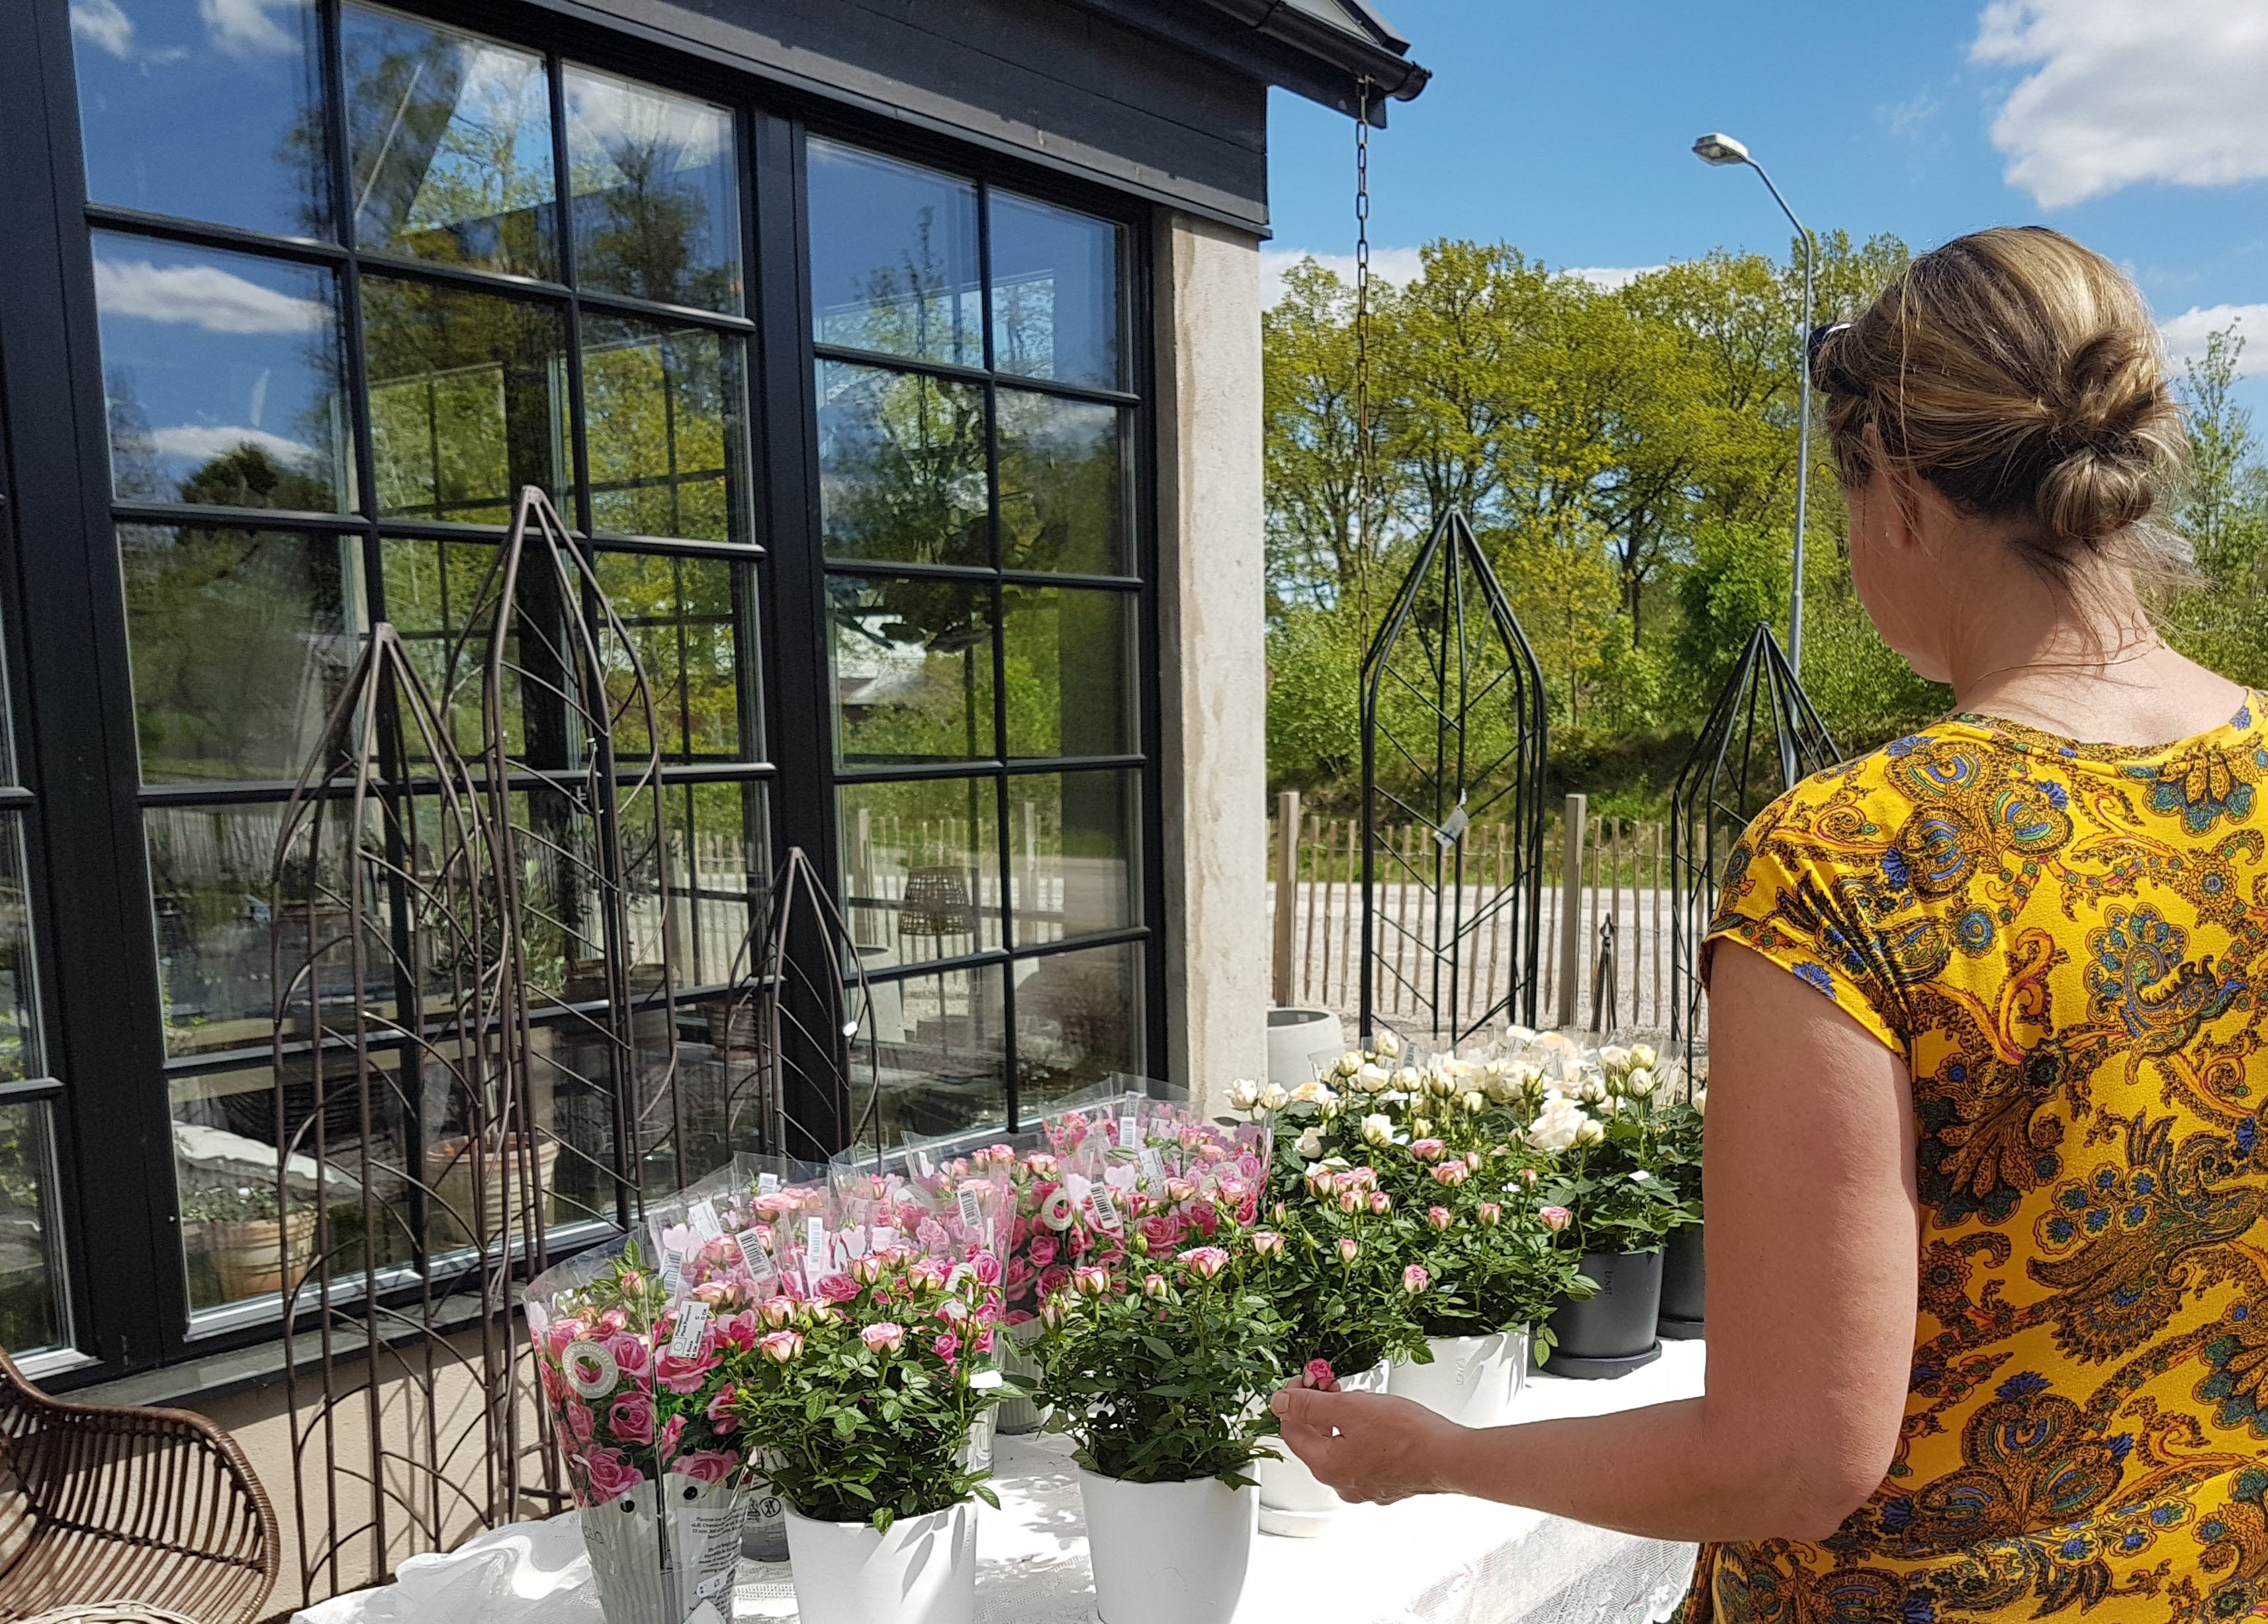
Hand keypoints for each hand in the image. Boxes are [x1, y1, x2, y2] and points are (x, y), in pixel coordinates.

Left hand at [1269, 1382, 1460, 1503]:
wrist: (1450, 1457)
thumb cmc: (1407, 1436)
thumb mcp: (1349, 1408)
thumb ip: (1309, 1405)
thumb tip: (1280, 1403)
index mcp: (1327, 1467)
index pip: (1292, 1432)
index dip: (1294, 1400)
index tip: (1304, 1381)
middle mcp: (1342, 1483)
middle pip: (1315, 1440)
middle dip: (1318, 1407)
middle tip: (1328, 1382)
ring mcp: (1365, 1486)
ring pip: (1339, 1447)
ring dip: (1339, 1419)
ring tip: (1355, 1397)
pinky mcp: (1386, 1484)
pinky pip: (1361, 1456)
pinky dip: (1360, 1435)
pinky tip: (1375, 1419)